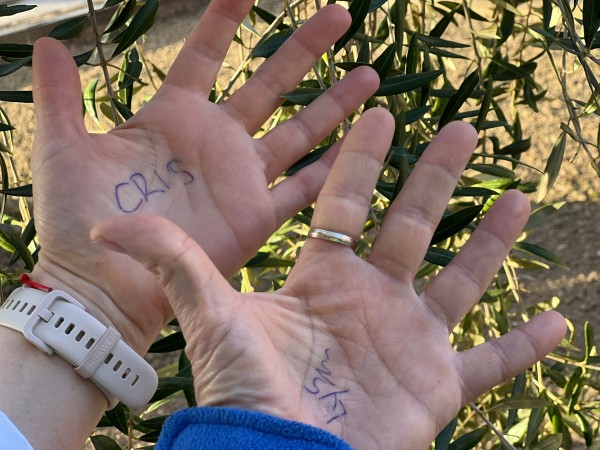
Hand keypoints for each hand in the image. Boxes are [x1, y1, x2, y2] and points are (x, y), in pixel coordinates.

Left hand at [30, 1, 378, 351]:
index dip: (226, 20)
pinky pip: (302, 189)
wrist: (105, 282)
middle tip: (341, 15)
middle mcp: (216, 142)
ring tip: (368, 75)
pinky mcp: (257, 216)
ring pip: (298, 131)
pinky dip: (330, 170)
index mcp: (174, 118)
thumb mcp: (63, 150)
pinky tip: (359, 148)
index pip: (206, 56)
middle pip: (270, 83)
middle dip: (304, 50)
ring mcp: (241, 178)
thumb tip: (48, 44)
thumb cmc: (80, 218)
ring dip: (333, 104)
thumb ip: (61, 98)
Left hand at [92, 113, 566, 448]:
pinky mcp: (437, 386)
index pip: (346, 204)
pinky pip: (491, 362)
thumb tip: (111, 223)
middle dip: (435, 177)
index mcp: (322, 279)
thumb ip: (171, 260)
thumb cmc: (244, 391)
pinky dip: (523, 346)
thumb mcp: (208, 313)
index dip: (361, 160)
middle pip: (410, 224)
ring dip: (490, 241)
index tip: (378, 114)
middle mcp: (369, 300)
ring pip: (460, 279)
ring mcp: (407, 340)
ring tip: (518, 197)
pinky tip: (558, 321)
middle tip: (462, 127)